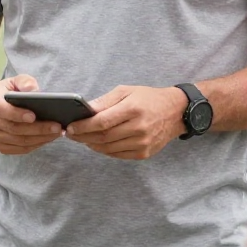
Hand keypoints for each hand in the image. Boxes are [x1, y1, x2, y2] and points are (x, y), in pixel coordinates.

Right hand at [0, 75, 63, 154]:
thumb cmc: (8, 92)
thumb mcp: (15, 81)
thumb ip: (24, 82)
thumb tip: (34, 91)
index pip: (2, 109)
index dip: (17, 114)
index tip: (33, 116)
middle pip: (14, 128)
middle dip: (38, 129)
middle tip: (56, 126)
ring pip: (19, 141)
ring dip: (40, 138)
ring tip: (57, 132)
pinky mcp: (1, 146)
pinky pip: (21, 149)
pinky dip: (36, 145)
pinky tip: (48, 138)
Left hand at [66, 84, 186, 158]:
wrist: (176, 112)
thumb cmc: (149, 98)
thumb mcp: (126, 91)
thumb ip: (105, 101)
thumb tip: (85, 110)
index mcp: (133, 109)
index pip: (102, 122)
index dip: (83, 126)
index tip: (70, 127)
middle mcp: (139, 128)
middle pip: (103, 137)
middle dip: (83, 137)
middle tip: (71, 135)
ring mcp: (142, 143)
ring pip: (109, 148)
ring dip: (92, 145)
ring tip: (82, 139)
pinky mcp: (144, 153)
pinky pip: (118, 155)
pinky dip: (104, 150)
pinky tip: (97, 144)